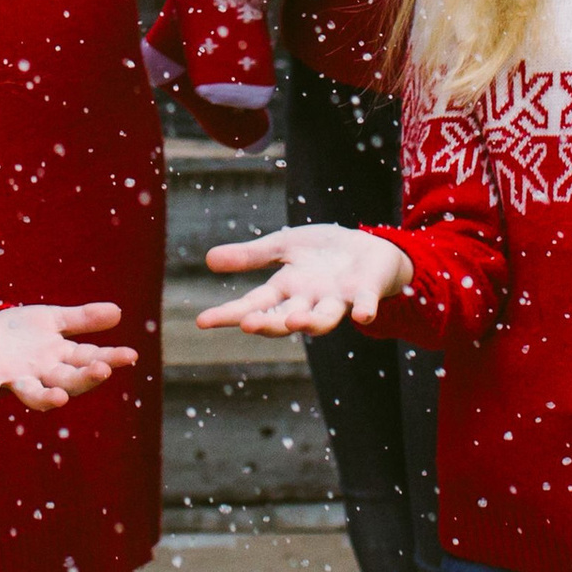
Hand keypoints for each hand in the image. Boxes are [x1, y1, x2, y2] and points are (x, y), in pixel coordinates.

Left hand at [0, 302, 137, 417]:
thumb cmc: (24, 332)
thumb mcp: (54, 319)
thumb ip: (83, 319)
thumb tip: (118, 312)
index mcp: (59, 355)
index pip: (88, 358)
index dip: (109, 358)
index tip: (130, 355)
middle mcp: (41, 371)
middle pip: (67, 379)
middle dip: (85, 377)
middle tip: (103, 370)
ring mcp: (17, 376)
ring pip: (33, 393)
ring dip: (46, 398)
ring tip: (60, 399)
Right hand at [199, 225, 412, 336]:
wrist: (368, 248)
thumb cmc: (322, 252)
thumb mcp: (282, 247)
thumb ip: (250, 256)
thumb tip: (208, 259)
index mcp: (287, 288)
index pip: (254, 304)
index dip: (230, 313)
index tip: (202, 322)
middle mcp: (309, 299)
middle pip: (285, 317)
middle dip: (267, 322)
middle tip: (246, 324)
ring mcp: (337, 298)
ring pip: (322, 318)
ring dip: (309, 322)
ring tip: (295, 321)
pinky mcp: (364, 290)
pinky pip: (363, 303)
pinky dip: (363, 309)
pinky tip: (361, 315)